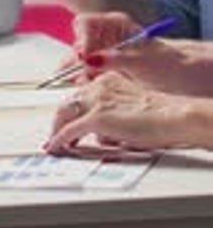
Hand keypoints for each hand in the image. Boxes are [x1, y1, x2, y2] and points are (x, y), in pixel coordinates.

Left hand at [44, 71, 190, 152]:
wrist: (171, 116)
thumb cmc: (159, 116)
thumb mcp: (129, 107)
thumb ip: (111, 113)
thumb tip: (100, 133)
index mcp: (108, 80)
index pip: (81, 94)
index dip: (72, 110)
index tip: (66, 119)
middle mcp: (98, 86)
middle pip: (69, 102)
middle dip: (60, 119)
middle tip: (56, 133)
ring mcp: (96, 100)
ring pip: (65, 114)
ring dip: (58, 129)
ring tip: (56, 142)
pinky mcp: (96, 117)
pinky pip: (69, 130)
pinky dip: (59, 139)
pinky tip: (56, 147)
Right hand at [71, 11, 192, 92]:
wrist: (179, 81)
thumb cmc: (165, 65)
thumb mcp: (140, 61)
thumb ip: (113, 58)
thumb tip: (87, 58)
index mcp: (115, 24)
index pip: (86, 23)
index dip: (82, 38)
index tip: (84, 57)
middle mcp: (106, 36)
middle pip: (79, 41)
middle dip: (77, 58)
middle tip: (82, 73)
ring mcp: (103, 52)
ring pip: (80, 60)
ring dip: (78, 71)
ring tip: (84, 83)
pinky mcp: (103, 70)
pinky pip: (85, 73)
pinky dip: (84, 80)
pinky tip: (88, 87)